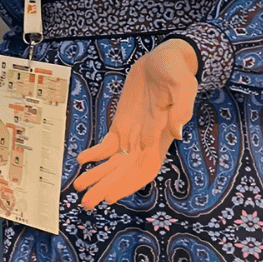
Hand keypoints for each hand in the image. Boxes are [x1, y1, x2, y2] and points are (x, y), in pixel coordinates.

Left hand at [74, 40, 197, 208]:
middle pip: (124, 171)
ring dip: (97, 175)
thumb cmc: (178, 72)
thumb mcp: (184, 86)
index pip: (144, 168)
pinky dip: (95, 154)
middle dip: (105, 186)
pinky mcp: (123, 123)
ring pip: (113, 162)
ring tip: (78, 187)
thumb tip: (177, 133)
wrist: (166, 59)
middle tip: (86, 202)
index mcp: (161, 136)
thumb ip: (181, 109)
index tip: (110, 196)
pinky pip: (108, 144)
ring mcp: (133, 133)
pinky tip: (81, 160)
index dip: (128, 184)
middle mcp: (146, 140)